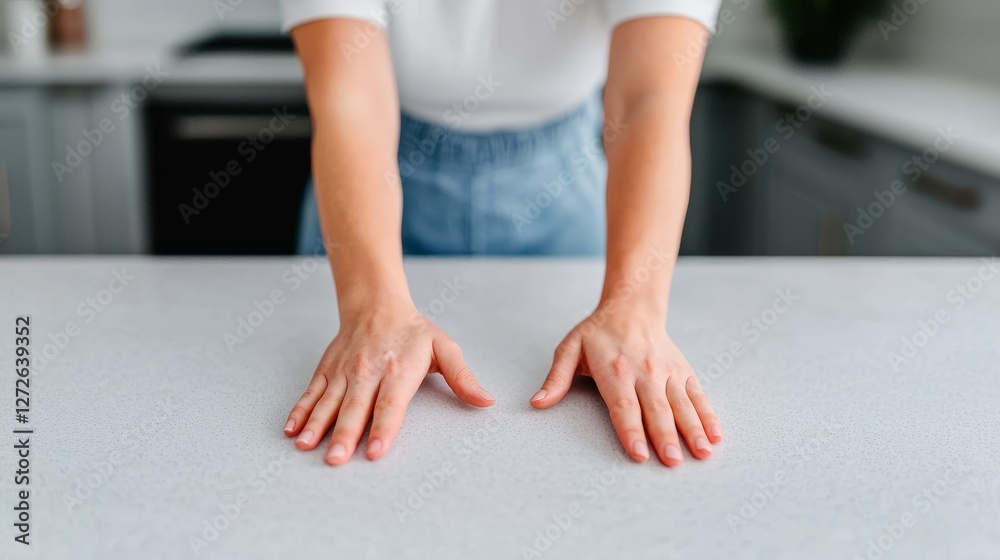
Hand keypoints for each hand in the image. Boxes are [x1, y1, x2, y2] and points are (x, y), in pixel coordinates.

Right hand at [283, 302, 494, 464]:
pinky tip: (292, 430)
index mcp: (399, 370)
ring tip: (306, 447)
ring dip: (317, 426)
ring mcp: (344, 371)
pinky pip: (312, 392)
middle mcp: (368, 371)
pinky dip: (300, 410)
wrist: (376, 304)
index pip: (390, 404)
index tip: (375, 451)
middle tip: (335, 460)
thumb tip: (485, 401)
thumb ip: (463, 377)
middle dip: (344, 435)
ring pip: (328, 401)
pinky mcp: (327, 370)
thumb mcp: (445, 348)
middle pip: (355, 407)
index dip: (383, 429)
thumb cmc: (414, 332)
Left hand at [530, 304, 721, 465]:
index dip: (631, 431)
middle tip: (671, 463)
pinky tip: (715, 435)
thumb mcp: (569, 348)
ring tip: (701, 453)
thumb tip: (537, 403)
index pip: (624, 406)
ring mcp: (667, 372)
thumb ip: (556, 378)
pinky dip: (708, 415)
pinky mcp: (683, 371)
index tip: (638, 453)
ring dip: (692, 430)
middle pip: (656, 409)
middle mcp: (644, 372)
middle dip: (665, 437)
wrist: (632, 307)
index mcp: (615, 370)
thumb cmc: (597, 333)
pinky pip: (697, 395)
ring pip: (681, 404)